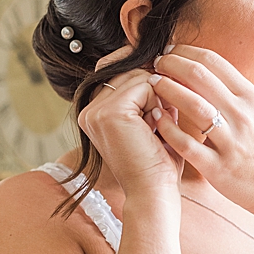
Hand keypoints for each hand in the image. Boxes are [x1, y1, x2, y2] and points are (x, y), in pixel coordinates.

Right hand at [75, 46, 180, 196]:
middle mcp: (89, 109)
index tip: (163, 101)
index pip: (118, 71)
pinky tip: (158, 125)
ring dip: (160, 96)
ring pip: (139, 74)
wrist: (154, 193)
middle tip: (163, 117)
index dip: (147, 78)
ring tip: (160, 124)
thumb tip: (164, 59)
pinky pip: (145, 84)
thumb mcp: (154, 121)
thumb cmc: (159, 163)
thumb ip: (152, 94)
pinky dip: (160, 101)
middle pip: (128, 69)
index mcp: (94, 111)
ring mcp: (96, 110)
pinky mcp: (110, 113)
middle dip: (155, 86)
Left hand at [147, 43, 253, 212]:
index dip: (185, 52)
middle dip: (170, 64)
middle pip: (199, 76)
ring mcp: (231, 141)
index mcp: (251, 98)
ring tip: (151, 85)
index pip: (213, 61)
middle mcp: (242, 115)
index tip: (169, 52)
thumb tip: (200, 68)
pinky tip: (155, 118)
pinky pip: (185, 143)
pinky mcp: (218, 167)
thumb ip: (232, 92)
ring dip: (166, 89)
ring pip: (192, 105)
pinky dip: (167, 127)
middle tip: (154, 63)